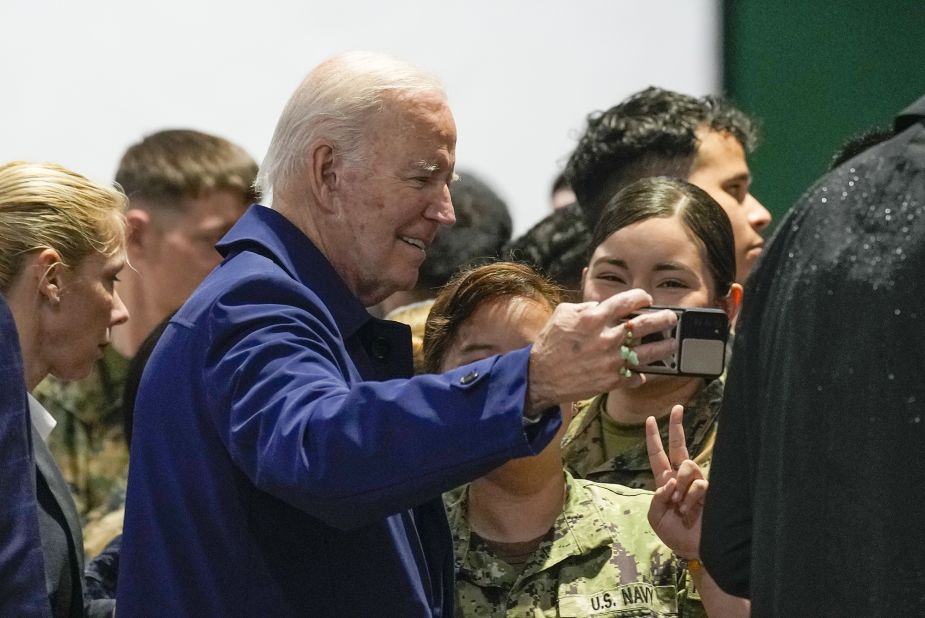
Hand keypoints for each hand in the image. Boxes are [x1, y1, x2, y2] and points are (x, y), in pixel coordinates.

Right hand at [526, 289, 676, 413]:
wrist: (540, 376)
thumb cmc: (550, 343)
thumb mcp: (563, 314)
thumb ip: (586, 306)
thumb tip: (603, 305)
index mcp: (594, 318)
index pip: (627, 301)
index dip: (641, 297)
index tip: (647, 299)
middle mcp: (606, 338)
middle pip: (645, 325)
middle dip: (663, 319)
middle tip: (672, 318)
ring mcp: (611, 361)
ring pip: (649, 353)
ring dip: (664, 347)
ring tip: (672, 344)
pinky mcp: (612, 381)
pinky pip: (636, 377)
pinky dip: (641, 374)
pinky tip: (643, 371)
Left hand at [646, 405, 706, 559]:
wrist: (695, 549)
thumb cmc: (675, 535)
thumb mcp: (655, 517)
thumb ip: (657, 498)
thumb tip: (669, 481)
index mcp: (665, 482)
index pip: (658, 455)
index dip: (653, 438)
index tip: (650, 419)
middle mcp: (681, 478)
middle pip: (679, 447)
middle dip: (677, 427)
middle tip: (678, 408)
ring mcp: (696, 483)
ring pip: (687, 465)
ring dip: (680, 484)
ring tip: (679, 505)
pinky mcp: (710, 490)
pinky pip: (698, 482)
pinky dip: (690, 496)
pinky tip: (689, 509)